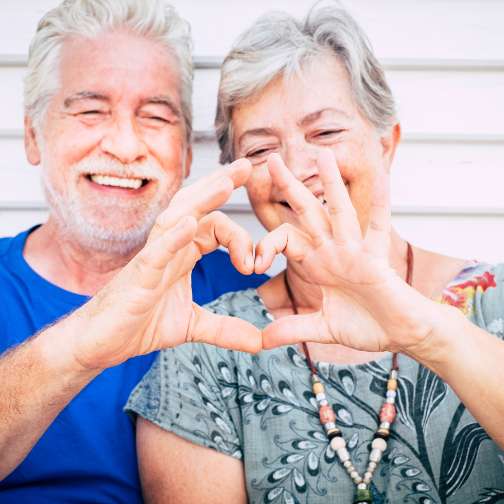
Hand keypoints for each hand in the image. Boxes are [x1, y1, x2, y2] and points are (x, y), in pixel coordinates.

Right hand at [70, 159, 261, 370]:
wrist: (101, 344)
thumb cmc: (138, 324)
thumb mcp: (193, 326)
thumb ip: (226, 329)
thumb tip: (259, 341)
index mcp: (183, 255)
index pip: (213, 227)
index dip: (240, 236)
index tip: (256, 264)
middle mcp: (169, 248)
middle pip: (196, 207)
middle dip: (221, 185)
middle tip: (247, 166)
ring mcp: (152, 258)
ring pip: (177, 218)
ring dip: (202, 199)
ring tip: (226, 182)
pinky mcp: (138, 276)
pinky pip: (156, 250)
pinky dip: (174, 237)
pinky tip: (190, 223)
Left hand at [257, 151, 437, 354]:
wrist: (401, 335)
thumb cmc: (367, 326)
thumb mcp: (323, 328)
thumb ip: (294, 328)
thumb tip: (262, 340)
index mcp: (318, 263)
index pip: (285, 240)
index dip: (266, 246)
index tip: (253, 265)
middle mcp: (333, 251)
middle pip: (307, 212)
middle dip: (289, 187)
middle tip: (271, 160)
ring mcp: (355, 252)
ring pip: (340, 211)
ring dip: (331, 184)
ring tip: (322, 154)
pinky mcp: (376, 260)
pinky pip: (378, 228)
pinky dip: (381, 205)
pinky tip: (381, 178)